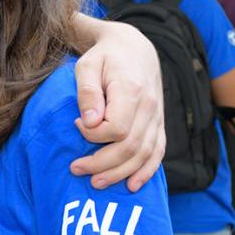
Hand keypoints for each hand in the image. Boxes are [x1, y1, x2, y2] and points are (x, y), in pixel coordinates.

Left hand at [71, 25, 165, 190]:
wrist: (133, 49)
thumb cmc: (104, 57)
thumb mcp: (87, 66)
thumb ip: (87, 92)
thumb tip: (89, 122)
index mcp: (131, 91)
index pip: (116, 128)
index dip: (93, 135)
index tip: (76, 125)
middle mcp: (149, 106)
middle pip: (129, 146)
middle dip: (101, 163)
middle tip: (75, 169)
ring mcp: (157, 116)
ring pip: (144, 154)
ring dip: (120, 173)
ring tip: (95, 183)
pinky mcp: (159, 123)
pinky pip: (157, 152)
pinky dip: (146, 171)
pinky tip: (132, 185)